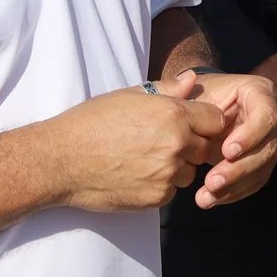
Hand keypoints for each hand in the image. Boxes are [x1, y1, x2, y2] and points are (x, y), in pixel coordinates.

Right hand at [40, 81, 239, 211]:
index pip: (216, 120)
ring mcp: (167, 174)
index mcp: (173, 114)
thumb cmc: (92, 122)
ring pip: (189, 172)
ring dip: (176, 168)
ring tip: (145, 159)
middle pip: (205, 148)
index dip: (204, 122)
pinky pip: (171, 192)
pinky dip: (160, 186)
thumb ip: (167, 89)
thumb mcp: (129, 96)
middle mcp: (176, 144)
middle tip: (161, 143)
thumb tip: (192, 79)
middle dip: (191, 145)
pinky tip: (136, 175)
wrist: (61, 160)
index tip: (189, 124)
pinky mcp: (156, 198)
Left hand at [171, 70, 276, 208]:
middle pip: (268, 146)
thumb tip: (187, 80)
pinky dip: (233, 193)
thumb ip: (182, 89)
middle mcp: (274, 116)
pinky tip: (211, 199)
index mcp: (260, 92)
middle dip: (240, 168)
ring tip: (206, 196)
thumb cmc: (199, 99)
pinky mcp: (264, 162)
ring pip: (262, 168)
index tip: (227, 151)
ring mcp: (272, 140)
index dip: (250, 135)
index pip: (265, 114)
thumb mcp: (191, 93)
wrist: (204, 115)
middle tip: (212, 182)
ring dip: (235, 186)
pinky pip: (255, 182)